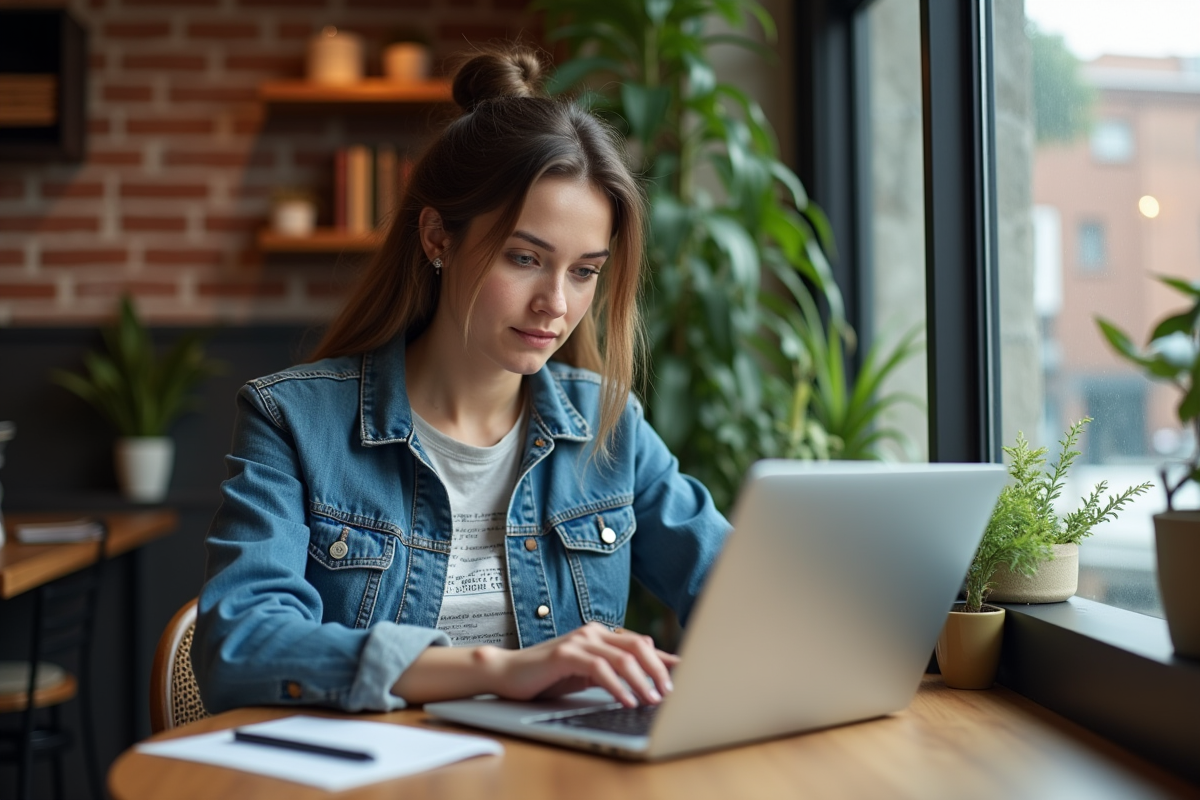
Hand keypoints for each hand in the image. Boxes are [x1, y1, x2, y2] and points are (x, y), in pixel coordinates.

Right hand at [480, 623, 678, 706]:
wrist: (509, 673)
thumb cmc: (548, 676)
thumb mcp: (588, 673)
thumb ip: (614, 669)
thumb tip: (648, 673)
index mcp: (600, 635)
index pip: (640, 644)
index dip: (663, 659)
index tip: (684, 674)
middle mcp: (592, 632)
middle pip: (638, 646)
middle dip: (658, 669)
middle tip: (670, 691)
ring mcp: (579, 640)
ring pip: (622, 657)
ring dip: (641, 680)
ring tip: (652, 699)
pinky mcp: (565, 653)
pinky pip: (600, 669)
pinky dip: (617, 686)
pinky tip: (626, 700)